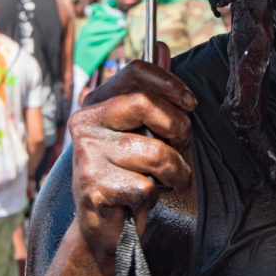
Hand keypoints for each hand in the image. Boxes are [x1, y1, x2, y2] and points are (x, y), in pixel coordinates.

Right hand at [69, 52, 194, 262]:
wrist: (102, 228)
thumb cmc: (128, 174)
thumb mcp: (143, 129)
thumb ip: (152, 91)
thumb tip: (161, 47)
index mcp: (97, 102)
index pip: (135, 71)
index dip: (170, 84)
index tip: (190, 104)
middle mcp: (85, 122)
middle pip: (145, 104)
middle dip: (178, 129)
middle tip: (180, 148)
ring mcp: (86, 154)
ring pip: (154, 152)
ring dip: (175, 172)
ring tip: (166, 180)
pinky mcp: (91, 186)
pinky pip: (146, 185)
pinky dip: (154, 196)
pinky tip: (138, 199)